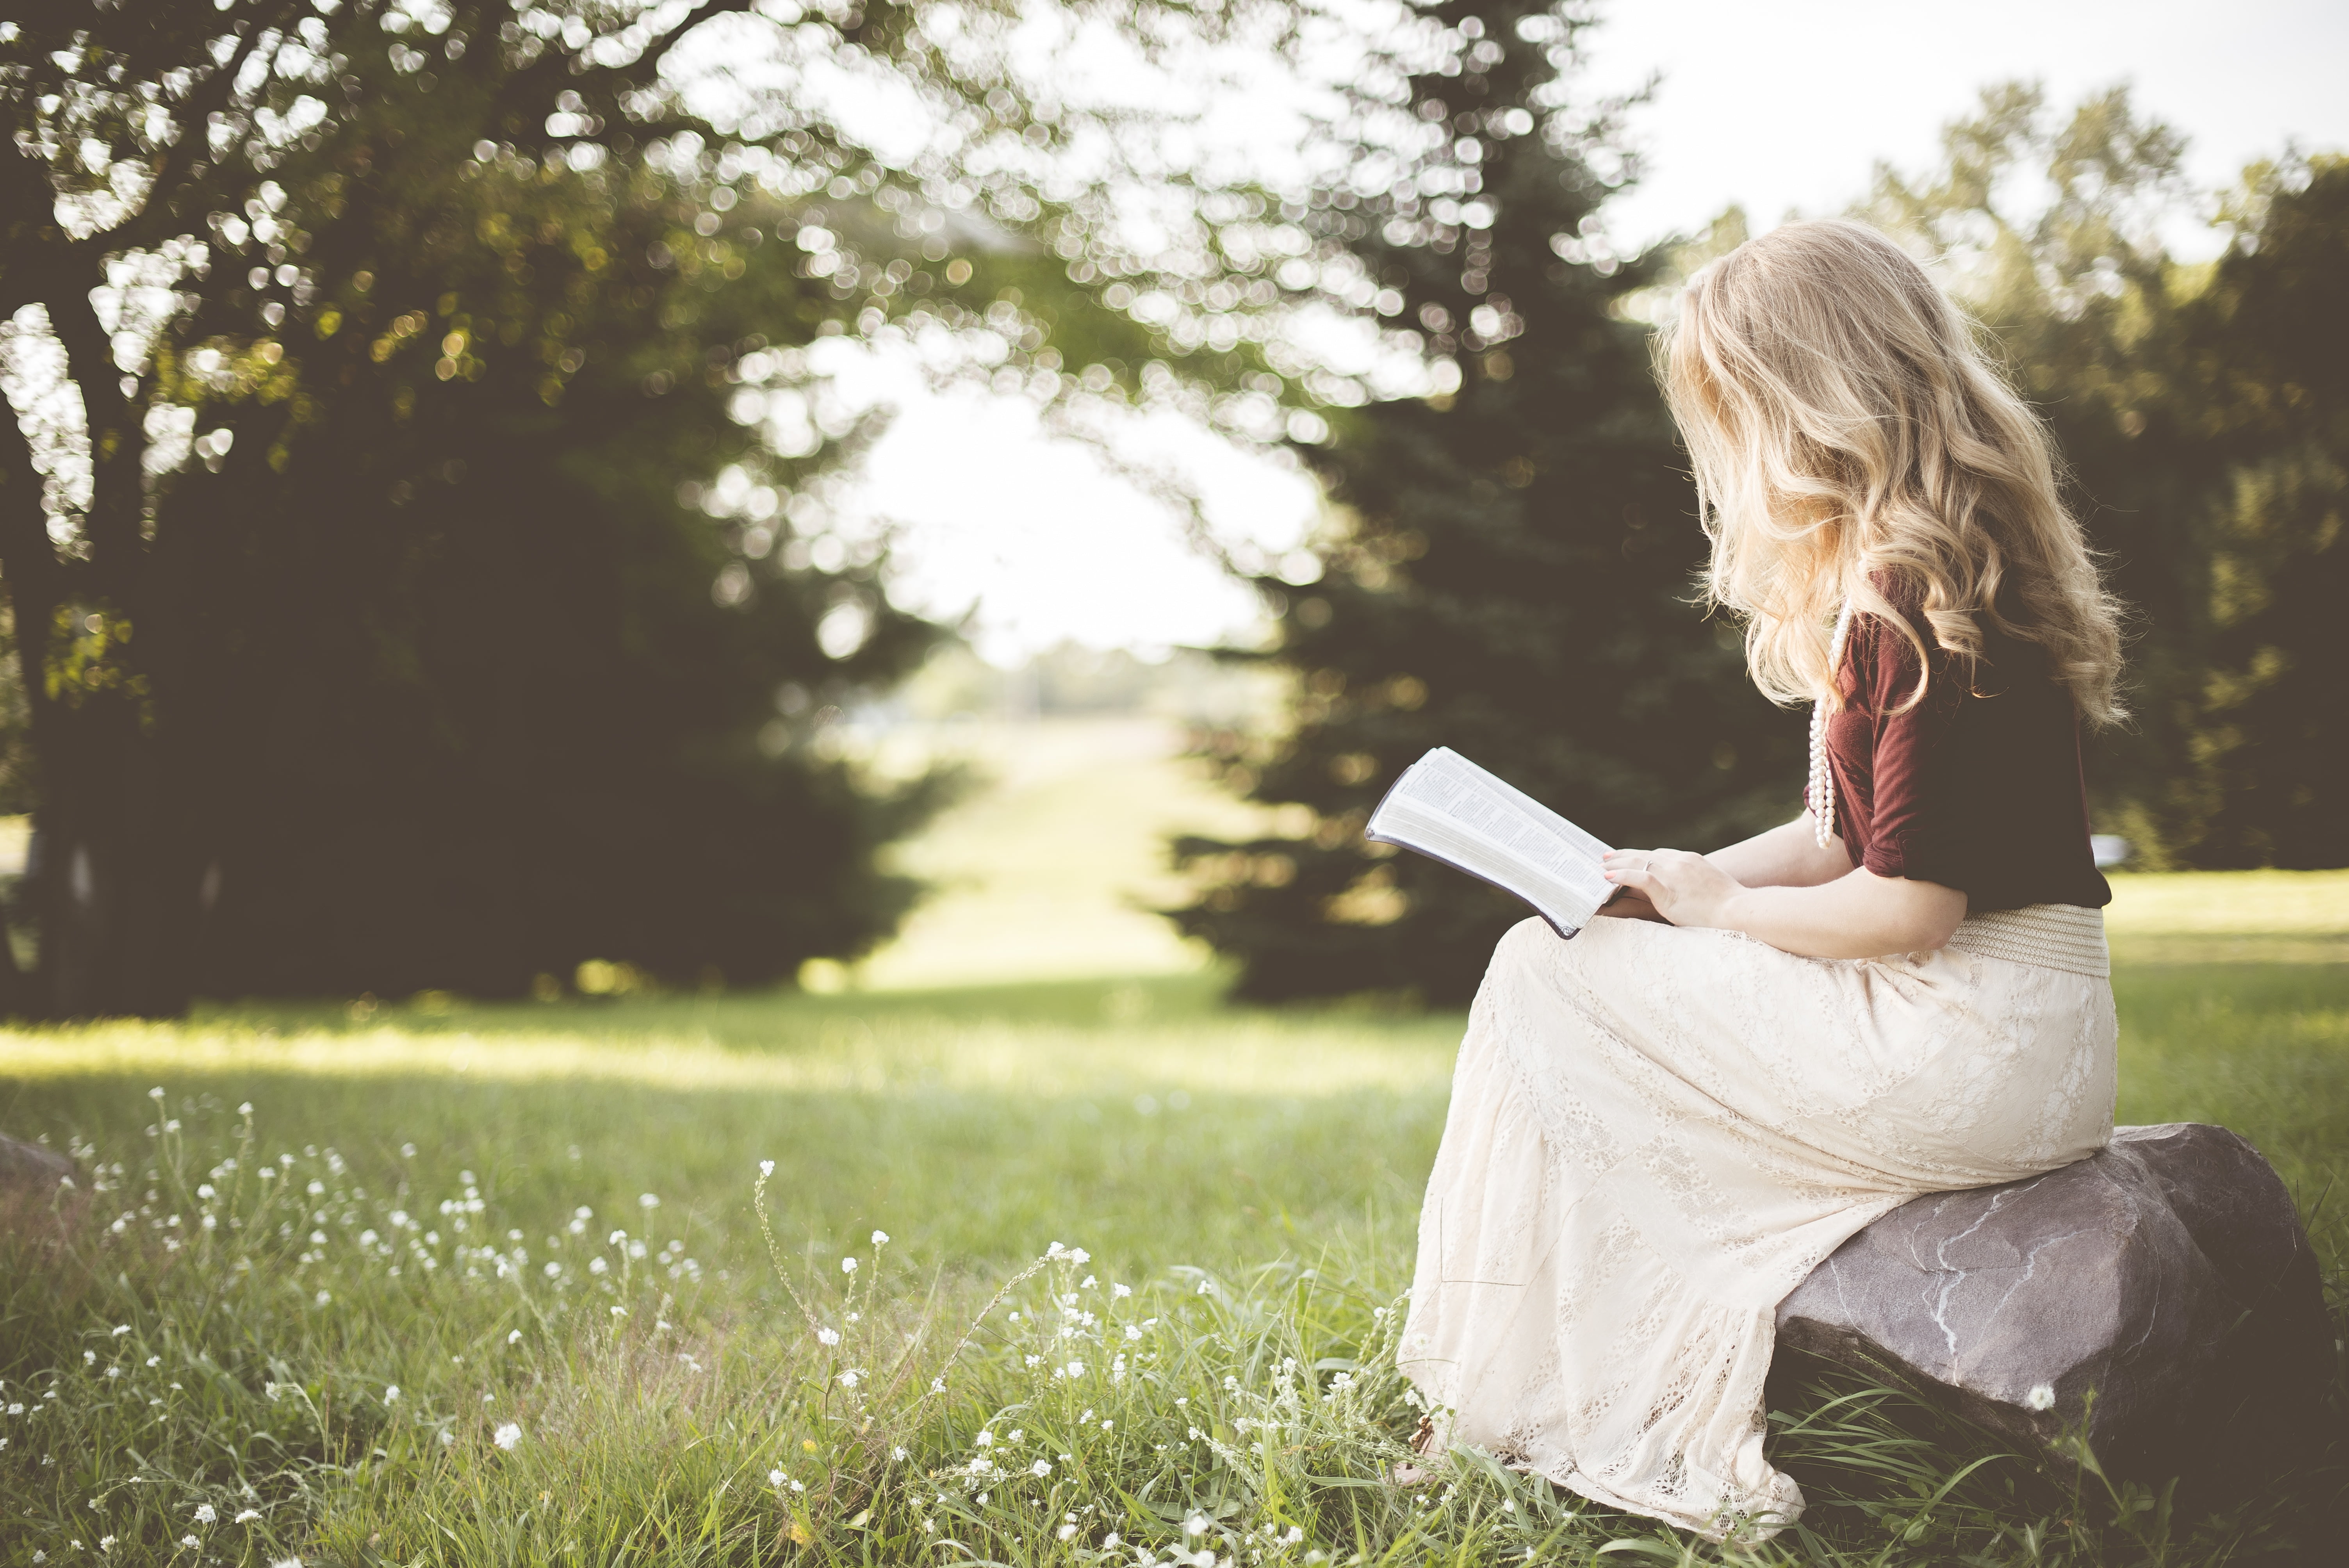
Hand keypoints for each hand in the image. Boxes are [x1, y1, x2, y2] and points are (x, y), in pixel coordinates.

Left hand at [1601, 847, 1749, 931]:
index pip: (1659, 853)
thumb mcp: (1710, 885)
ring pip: (1638, 862)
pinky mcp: (1668, 890)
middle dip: (1623, 855)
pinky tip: (1608, 876)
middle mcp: (1679, 862)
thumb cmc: (1730, 904)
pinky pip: (1640, 878)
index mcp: (1690, 860)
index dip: (1640, 855)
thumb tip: (1684, 889)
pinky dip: (1622, 875)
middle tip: (1605, 857)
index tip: (1627, 857)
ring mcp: (1673, 874)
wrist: (1740, 911)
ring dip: (1616, 863)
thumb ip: (1693, 882)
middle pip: (1644, 854)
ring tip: (1601, 866)